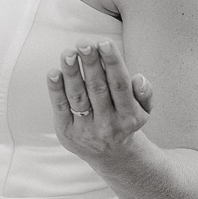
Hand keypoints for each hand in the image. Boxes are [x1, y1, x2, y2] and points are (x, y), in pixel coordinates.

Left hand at [46, 40, 152, 166]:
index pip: (120, 85)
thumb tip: (139, 77)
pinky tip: (53, 72)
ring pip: (78, 97)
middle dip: (90, 64)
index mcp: (129, 115)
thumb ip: (144, 93)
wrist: (111, 156)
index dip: (112, 63)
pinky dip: (55, 90)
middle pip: (98, 88)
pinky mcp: (67, 131)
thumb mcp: (143, 111)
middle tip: (84, 43)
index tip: (104, 42)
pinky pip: (60, 108)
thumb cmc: (125, 121)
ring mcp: (86, 128)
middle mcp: (108, 123)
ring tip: (68, 52)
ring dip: (72, 73)